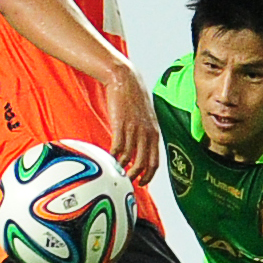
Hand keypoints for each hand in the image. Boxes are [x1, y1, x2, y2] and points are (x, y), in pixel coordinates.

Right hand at [104, 66, 161, 183]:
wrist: (125, 80)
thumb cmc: (134, 99)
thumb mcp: (146, 118)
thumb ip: (146, 134)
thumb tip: (141, 150)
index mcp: (155, 133)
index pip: (155, 162)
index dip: (149, 175)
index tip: (142, 183)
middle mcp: (147, 134)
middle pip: (143, 164)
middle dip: (135, 176)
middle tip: (127, 181)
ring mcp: (134, 130)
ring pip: (129, 158)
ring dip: (122, 168)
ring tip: (116, 171)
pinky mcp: (120, 125)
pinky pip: (117, 148)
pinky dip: (113, 157)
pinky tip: (108, 158)